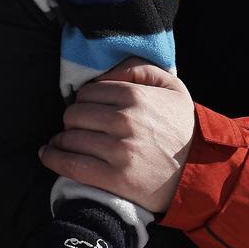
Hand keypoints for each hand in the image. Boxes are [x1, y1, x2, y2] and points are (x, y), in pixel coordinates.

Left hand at [41, 61, 195, 215]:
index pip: (88, 92)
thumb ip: (139, 69)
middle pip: (74, 114)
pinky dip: (53, 158)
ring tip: (63, 142)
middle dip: (73, 120)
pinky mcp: (114, 178)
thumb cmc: (182, 128)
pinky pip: (71, 164)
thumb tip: (104, 73)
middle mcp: (125, 121)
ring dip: (62, 139)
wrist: (200, 172)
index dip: (83, 101)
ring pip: (70, 137)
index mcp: (136, 96)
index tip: (87, 110)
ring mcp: (119, 151)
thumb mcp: (172, 88)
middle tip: (79, 128)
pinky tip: (48, 154)